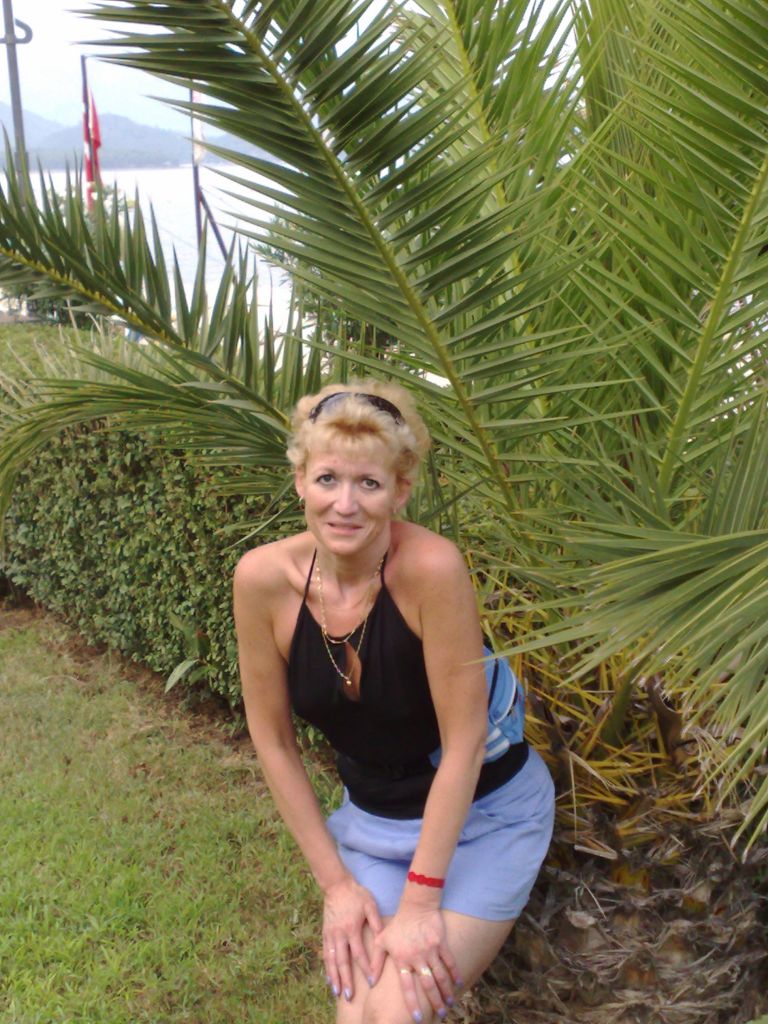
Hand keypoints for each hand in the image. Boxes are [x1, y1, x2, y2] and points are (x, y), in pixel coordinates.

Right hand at [323, 875, 384, 1001]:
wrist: (337, 885)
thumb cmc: (356, 894)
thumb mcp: (370, 904)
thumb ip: (376, 921)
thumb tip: (383, 938)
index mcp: (352, 928)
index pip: (359, 953)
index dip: (366, 968)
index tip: (372, 981)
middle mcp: (340, 934)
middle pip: (343, 961)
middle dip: (347, 979)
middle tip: (350, 995)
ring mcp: (330, 934)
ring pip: (331, 960)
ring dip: (334, 977)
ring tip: (337, 992)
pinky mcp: (325, 933)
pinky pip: (325, 953)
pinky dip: (327, 966)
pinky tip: (329, 977)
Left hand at [374, 906, 459, 1019]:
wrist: (415, 905)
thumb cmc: (397, 924)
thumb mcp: (381, 941)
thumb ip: (376, 962)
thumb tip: (371, 982)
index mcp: (402, 960)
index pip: (407, 987)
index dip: (412, 1003)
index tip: (417, 1018)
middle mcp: (417, 958)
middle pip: (428, 985)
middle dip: (435, 1002)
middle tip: (441, 1014)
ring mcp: (430, 950)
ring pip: (440, 976)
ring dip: (446, 991)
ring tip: (450, 1003)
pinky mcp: (441, 943)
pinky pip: (449, 961)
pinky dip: (455, 973)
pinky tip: (458, 984)